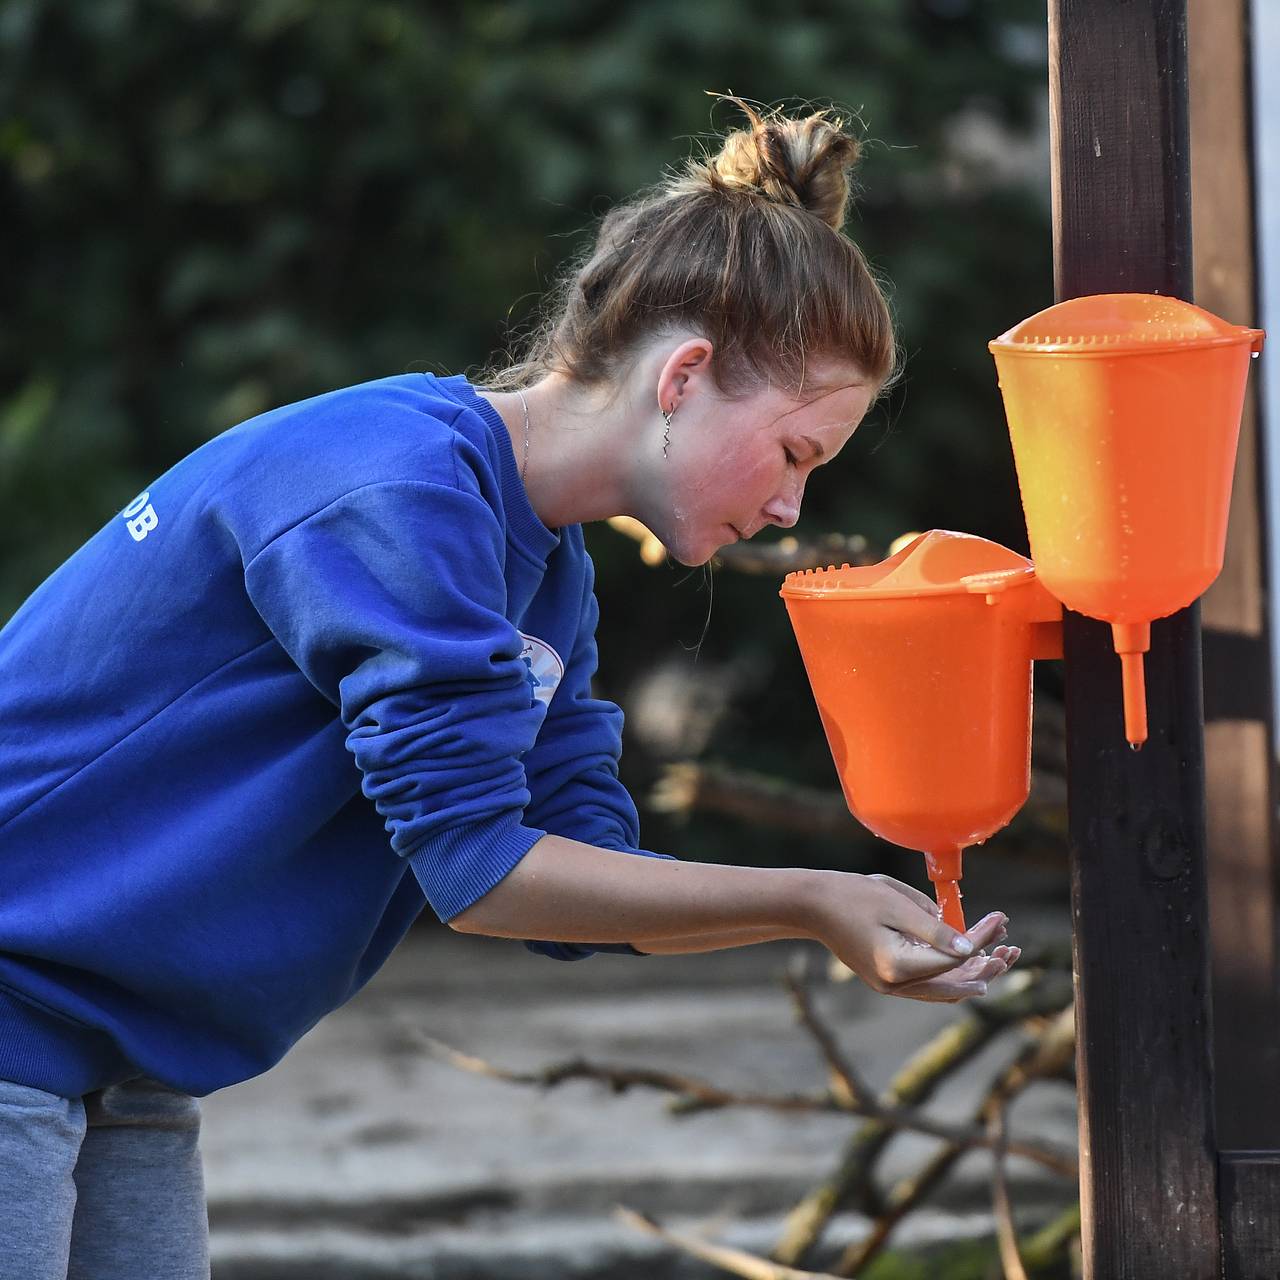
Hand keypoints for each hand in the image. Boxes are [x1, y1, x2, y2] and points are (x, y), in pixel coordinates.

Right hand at [808, 871, 1019, 1003]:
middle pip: (954, 985)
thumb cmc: (852, 896)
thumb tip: (969, 948)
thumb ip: (935, 928)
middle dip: (986, 966)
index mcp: (897, 966)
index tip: (1001, 919)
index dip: (982, 939)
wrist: (812, 905)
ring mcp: (889, 985)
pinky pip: (929, 983)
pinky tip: (969, 959)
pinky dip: (952, 972)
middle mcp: (894, 984)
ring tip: (1000, 955)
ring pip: (944, 989)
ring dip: (973, 972)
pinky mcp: (887, 979)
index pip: (953, 958)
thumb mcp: (896, 904)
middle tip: (1011, 947)